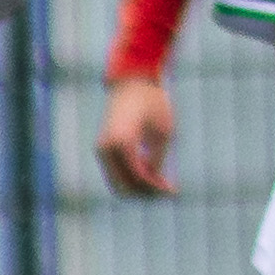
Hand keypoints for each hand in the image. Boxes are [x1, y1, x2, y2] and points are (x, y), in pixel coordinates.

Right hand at [97, 75, 178, 196]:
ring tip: (160, 181)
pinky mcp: (102, 149)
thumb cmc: (152, 103)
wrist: (132, 82)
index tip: (173, 191)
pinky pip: (115, 173)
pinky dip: (131, 178)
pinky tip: (150, 170)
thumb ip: (157, 160)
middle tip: (166, 190)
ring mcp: (102, 149)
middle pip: (124, 187)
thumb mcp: (163, 132)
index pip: (138, 177)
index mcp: (123, 142)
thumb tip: (153, 184)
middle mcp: (107, 148)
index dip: (156, 188)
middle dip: (145, 193)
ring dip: (138, 187)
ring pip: (117, 183)